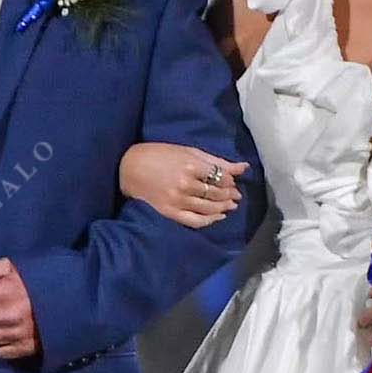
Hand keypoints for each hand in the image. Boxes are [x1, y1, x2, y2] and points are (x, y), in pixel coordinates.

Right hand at [119, 143, 246, 227]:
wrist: (128, 167)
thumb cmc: (158, 154)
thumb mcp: (187, 151)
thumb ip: (215, 160)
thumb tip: (243, 167)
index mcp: (191, 166)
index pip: (221, 178)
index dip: (230, 182)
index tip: (232, 182)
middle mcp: (186, 184)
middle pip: (217, 194)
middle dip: (229, 195)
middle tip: (235, 195)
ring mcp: (178, 200)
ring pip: (209, 209)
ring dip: (223, 208)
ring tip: (229, 205)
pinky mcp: (170, 212)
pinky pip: (195, 221)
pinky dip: (210, 221)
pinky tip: (217, 217)